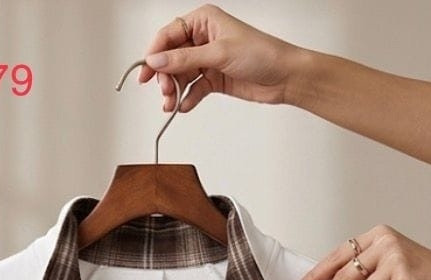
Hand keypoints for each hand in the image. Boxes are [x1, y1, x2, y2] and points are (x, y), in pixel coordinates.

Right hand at [139, 4, 299, 112]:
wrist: (284, 76)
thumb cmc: (261, 54)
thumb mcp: (218, 54)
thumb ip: (184, 59)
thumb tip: (156, 60)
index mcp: (204, 21)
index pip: (169, 35)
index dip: (155, 53)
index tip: (146, 72)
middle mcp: (203, 39)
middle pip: (172, 57)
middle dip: (166, 76)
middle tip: (165, 91)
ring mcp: (208, 59)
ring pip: (181, 75)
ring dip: (174, 90)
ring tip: (171, 104)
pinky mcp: (214, 79)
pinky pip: (194, 89)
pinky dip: (188, 98)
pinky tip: (184, 106)